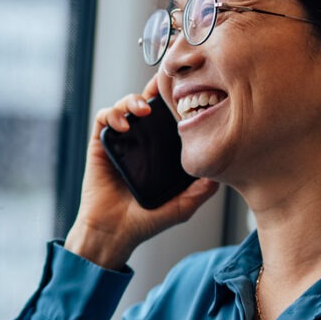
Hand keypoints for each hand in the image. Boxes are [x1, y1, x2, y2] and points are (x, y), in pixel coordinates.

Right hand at [65, 79, 219, 269]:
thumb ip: (202, 191)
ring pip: (125, 105)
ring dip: (133, 99)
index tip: (187, 89)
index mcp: (161, 150)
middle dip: (155, 89)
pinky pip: (104, 118)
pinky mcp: (100, 144)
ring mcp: (121, 140)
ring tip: (143, 110)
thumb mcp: (182, 206)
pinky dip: (113, 114)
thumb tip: (220, 173)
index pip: (170, 116)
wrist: (114, 232)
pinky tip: (124, 125)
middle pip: (148, 102)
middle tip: (163, 87)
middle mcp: (142, 141)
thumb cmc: (146, 221)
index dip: (176, 99)